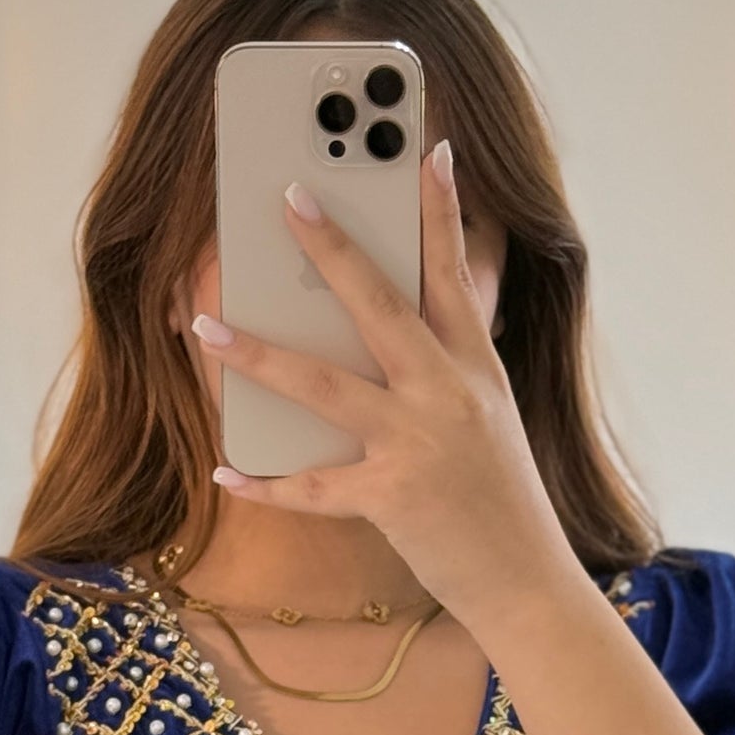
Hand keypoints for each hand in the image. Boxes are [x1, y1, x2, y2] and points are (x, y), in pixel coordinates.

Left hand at [191, 141, 581, 639]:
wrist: (528, 584)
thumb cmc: (503, 504)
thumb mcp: (492, 421)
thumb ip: (453, 371)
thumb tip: (404, 333)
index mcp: (478, 370)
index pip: (458, 275)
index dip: (444, 211)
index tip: (428, 150)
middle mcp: (450, 395)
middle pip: (383, 306)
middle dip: (334, 249)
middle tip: (290, 196)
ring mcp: (420, 444)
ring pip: (325, 386)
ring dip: (259, 354)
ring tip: (205, 327)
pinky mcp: (393, 498)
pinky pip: (314, 488)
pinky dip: (267, 485)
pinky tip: (227, 472)